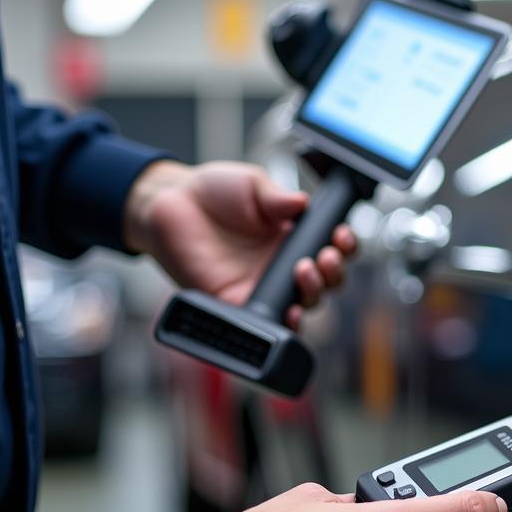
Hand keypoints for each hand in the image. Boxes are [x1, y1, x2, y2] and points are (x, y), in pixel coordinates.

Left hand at [124, 160, 356, 329]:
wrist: (167, 206)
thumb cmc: (211, 192)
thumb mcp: (251, 185)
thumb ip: (278, 197)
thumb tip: (305, 203)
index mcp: (294, 236)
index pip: (332, 247)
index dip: (344, 246)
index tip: (341, 237)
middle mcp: (284, 265)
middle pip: (326, 281)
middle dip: (334, 272)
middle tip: (325, 256)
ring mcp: (265, 287)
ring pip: (306, 303)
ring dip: (315, 292)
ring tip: (305, 271)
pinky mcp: (241, 306)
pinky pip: (272, 326)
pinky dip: (288, 326)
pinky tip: (292, 312)